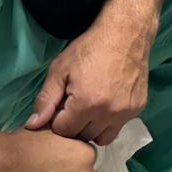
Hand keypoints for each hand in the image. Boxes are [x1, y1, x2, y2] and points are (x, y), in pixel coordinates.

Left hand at [25, 0, 155, 145]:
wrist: (126, 34)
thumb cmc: (90, 48)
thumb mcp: (60, 69)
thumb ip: (46, 99)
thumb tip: (33, 125)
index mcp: (86, 103)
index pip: (63, 131)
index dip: (58, 119)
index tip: (61, 104)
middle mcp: (108, 113)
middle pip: (82, 137)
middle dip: (74, 125)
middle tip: (74, 104)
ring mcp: (126, 112)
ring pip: (102, 138)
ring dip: (92, 128)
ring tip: (90, 108)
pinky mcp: (138, 108)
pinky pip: (118, 127)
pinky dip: (109, 121)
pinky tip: (106, 101)